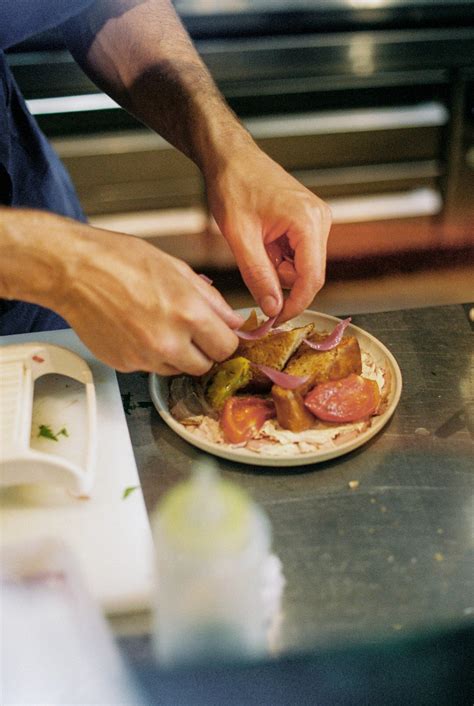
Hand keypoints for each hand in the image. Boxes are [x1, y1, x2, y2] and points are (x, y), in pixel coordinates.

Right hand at [59, 227, 241, 373]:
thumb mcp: (177, 269)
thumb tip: (233, 320)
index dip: (224, 340)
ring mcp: (145, 357)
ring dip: (177, 355)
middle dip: (203, 351)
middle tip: (191, 332)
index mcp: (188, 314)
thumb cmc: (120, 260)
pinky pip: (150, 368)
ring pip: (178, 370)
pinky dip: (150, 355)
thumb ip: (211, 300)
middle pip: (205, 366)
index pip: (226, 347)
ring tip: (158, 325)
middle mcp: (169, 342)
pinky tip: (137, 330)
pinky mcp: (125, 365)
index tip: (218, 335)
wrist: (73, 270)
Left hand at [205, 141, 331, 321]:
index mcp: (308, 222)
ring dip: (277, 269)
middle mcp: (320, 220)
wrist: (230, 157)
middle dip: (281, 282)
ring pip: (302, 267)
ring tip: (255, 246)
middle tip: (253, 269)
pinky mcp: (308, 222)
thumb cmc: (233, 186)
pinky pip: (298, 255)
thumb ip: (258, 275)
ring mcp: (316, 220)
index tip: (275, 321)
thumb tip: (273, 308)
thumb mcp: (240, 237)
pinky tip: (263, 242)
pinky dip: (278, 258)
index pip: (311, 279)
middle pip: (309, 275)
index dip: (295, 305)